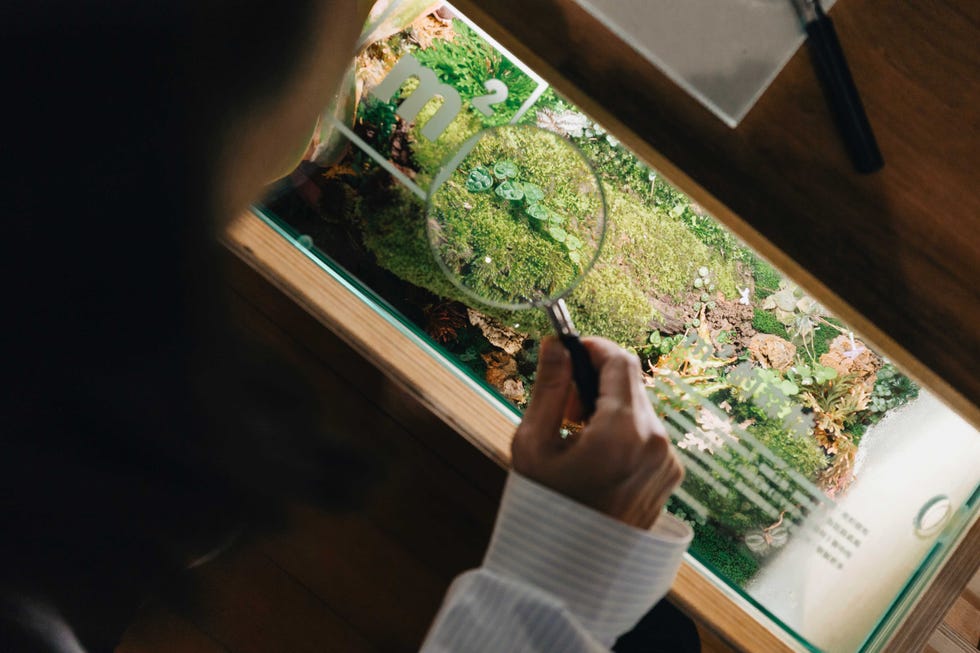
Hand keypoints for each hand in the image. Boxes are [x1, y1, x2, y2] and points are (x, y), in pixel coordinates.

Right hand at [512, 336, 682, 529]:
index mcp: (623, 432)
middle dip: (595, 381)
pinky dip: (621, 432)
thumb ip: (548, 388)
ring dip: (607, 407)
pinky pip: (647, 435)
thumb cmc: (544, 511)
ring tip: (574, 436)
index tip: (568, 348)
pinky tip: (594, 457)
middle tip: (561, 405)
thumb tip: (556, 344)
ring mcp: (668, 462)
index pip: (619, 361)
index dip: (593, 346)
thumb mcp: (533, 445)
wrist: (570, 575)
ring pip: (638, 408)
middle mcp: (656, 442)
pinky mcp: (670, 477)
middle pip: (630, 383)